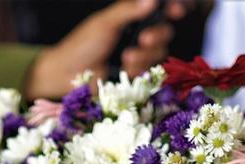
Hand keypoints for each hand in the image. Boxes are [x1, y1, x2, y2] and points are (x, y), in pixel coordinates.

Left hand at [23, 0, 188, 99]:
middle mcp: (138, 35)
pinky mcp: (136, 75)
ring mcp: (139, 56)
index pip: (159, 10)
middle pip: (165, 32)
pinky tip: (125, 70)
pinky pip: (151, 72)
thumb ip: (128, 11)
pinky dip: (139, 70)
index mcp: (132, 17)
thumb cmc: (82, 45)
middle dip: (158, 35)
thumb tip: (152, 0)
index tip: (176, 11)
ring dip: (144, 56)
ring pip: (159, 53)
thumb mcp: (105, 23)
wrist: (69, 75)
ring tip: (125, 58)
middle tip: (143, 39)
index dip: (172, 9)